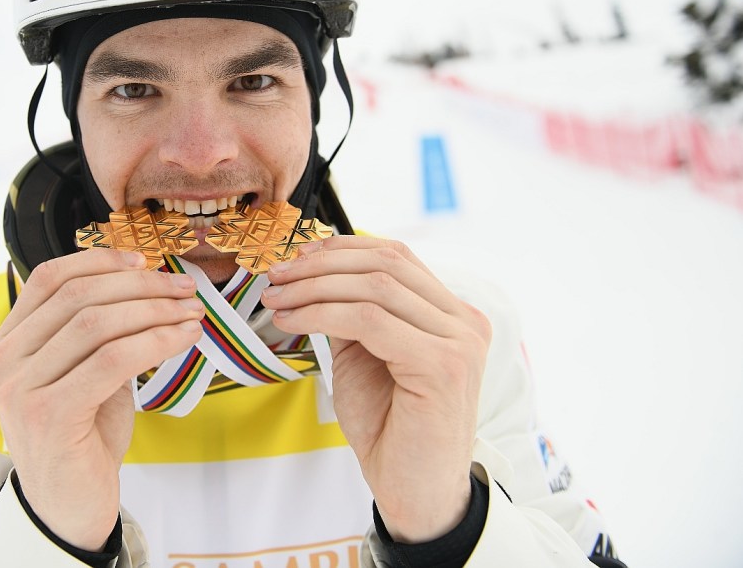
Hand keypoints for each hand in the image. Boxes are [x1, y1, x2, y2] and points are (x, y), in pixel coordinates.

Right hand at [0, 248, 202, 549]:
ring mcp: (21, 389)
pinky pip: (112, 359)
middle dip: (140, 286)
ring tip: (191, 313)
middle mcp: (3, 362)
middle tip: (184, 289)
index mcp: (5, 344)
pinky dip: (155, 342)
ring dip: (154, 311)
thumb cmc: (81, 436)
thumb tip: (146, 283)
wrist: (70, 505)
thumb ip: (94, 332)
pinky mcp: (50, 414)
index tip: (145, 261)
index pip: (48, 279)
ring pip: (97, 323)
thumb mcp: (81, 373)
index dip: (98, 261)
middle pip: (78, 297)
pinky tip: (182, 340)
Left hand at [261, 236, 490, 541]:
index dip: (341, 249)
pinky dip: (322, 313)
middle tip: (277, 276)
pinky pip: (370, 320)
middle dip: (321, 265)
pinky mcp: (443, 365)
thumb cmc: (391, 429)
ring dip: (315, 287)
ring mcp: (460, 342)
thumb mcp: (364, 356)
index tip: (296, 257)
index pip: (396, 256)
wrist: (414, 492)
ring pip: (375, 287)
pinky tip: (294, 321)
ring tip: (278, 299)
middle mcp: (465, 322)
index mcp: (452, 315)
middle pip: (385, 263)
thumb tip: (312, 274)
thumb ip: (352, 313)